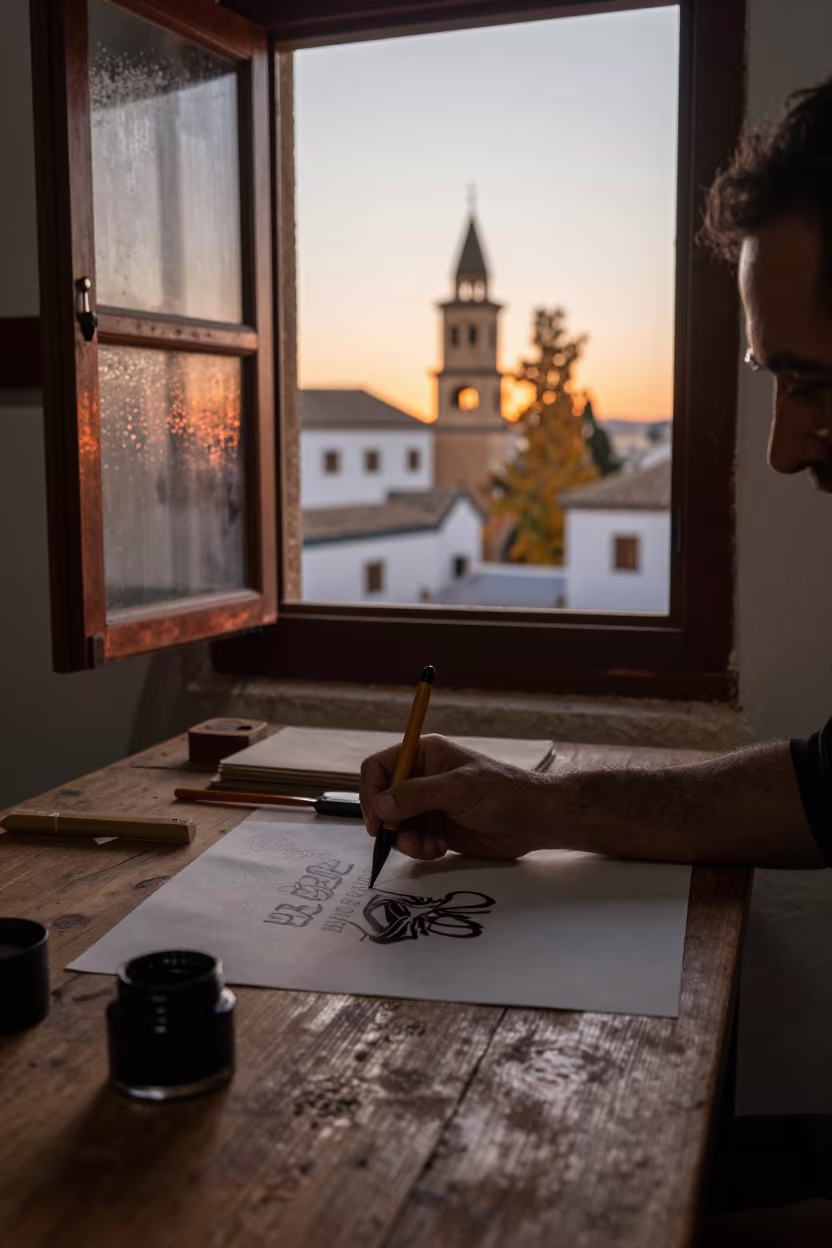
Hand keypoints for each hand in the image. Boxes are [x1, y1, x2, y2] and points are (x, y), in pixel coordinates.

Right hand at [359, 733, 551, 861]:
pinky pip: (412, 840)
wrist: (534, 820)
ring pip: (396, 824)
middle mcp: (422, 778)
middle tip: (396, 838)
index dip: (371, 791)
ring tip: (427, 846)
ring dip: (405, 839)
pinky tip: (439, 848)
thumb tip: (381, 805)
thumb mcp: (459, 789)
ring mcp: (429, 804)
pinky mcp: (437, 827)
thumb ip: (418, 795)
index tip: (376, 818)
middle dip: (388, 822)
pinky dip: (419, 848)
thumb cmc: (503, 793)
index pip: (380, 767)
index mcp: (425, 754)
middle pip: (383, 799)